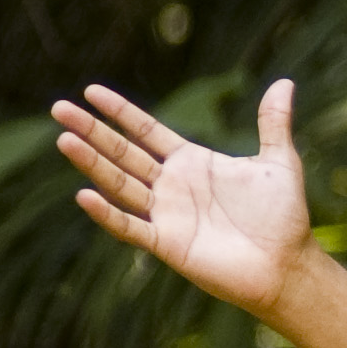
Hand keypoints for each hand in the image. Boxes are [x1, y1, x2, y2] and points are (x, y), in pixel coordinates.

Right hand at [54, 79, 313, 317]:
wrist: (288, 264)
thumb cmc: (284, 217)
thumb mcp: (279, 162)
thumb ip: (273, 123)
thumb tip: (285, 82)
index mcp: (192, 162)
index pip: (146, 130)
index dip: (120, 112)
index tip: (91, 91)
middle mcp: (172, 185)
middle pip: (123, 153)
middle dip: (91, 131)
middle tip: (58, 108)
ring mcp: (166, 214)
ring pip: (119, 184)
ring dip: (92, 163)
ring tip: (63, 140)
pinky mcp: (167, 243)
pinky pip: (130, 227)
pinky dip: (108, 214)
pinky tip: (84, 195)